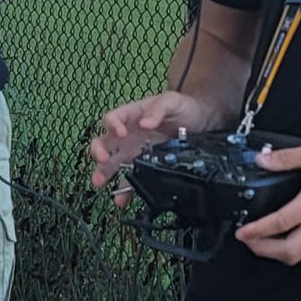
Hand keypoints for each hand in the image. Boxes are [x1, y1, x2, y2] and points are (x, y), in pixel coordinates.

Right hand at [89, 91, 225, 200]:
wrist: (201, 123)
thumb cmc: (183, 107)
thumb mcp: (172, 101)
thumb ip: (158, 109)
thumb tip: (145, 123)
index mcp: (132, 115)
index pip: (113, 118)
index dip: (112, 125)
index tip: (121, 133)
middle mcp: (128, 134)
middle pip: (105, 141)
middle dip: (98, 150)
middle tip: (102, 159)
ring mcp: (134, 152)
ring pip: (112, 162)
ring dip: (103, 172)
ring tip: (99, 183)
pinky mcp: (143, 166)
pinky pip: (130, 179)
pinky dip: (124, 190)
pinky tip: (121, 199)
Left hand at [234, 142, 300, 263]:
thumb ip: (287, 158)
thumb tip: (262, 159)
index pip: (280, 223)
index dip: (257, 231)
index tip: (241, 232)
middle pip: (289, 252)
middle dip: (263, 250)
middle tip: (247, 240)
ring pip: (298, 255)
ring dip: (275, 253)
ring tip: (259, 241)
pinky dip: (289, 250)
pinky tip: (280, 238)